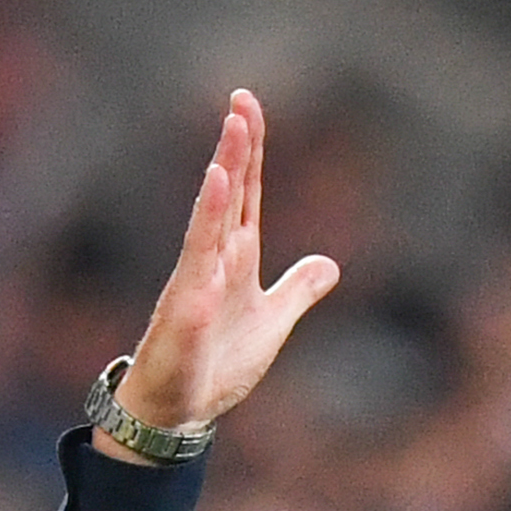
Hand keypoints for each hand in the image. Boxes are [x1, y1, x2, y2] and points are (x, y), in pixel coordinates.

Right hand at [96, 90, 340, 464]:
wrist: (181, 409)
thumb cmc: (217, 362)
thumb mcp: (274, 321)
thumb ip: (298, 290)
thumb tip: (329, 264)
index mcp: (236, 258)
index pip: (248, 194)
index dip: (252, 153)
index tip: (249, 108)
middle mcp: (214, 259)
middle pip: (229, 193)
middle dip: (236, 148)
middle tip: (242, 101)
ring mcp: (197, 279)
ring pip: (211, 218)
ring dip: (223, 176)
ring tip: (232, 135)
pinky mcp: (187, 309)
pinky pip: (195, 263)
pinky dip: (205, 230)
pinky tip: (214, 195)